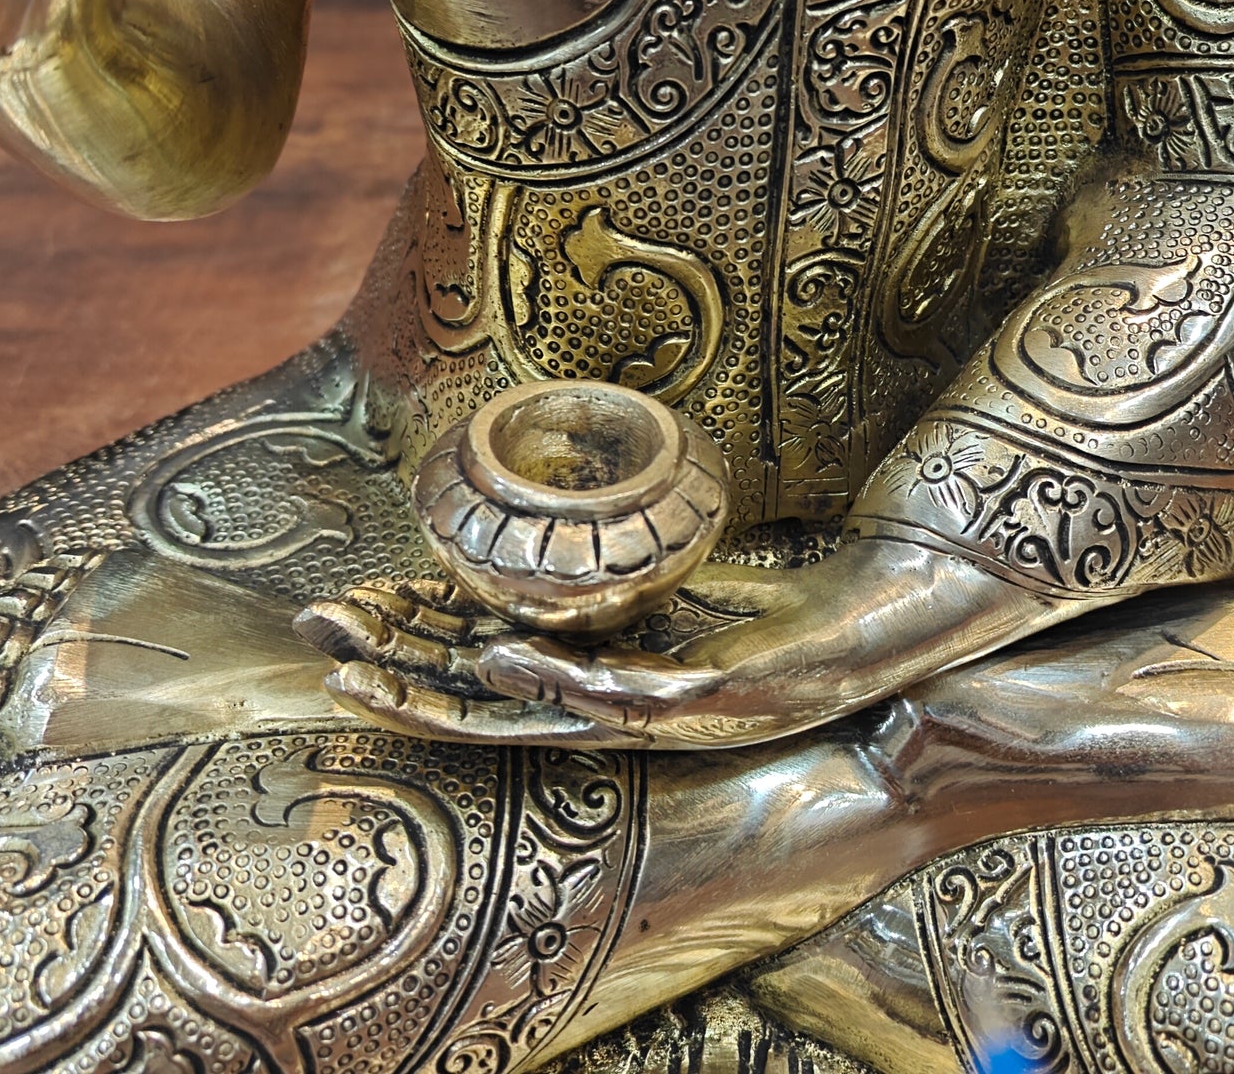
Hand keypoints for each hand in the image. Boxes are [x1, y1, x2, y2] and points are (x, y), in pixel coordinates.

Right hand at [298, 539, 1063, 747]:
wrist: (915, 610)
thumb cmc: (807, 597)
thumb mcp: (706, 576)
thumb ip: (638, 572)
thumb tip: (575, 522)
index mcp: (626, 674)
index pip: (497, 666)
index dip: (416, 646)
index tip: (345, 614)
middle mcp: (638, 708)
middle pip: (496, 700)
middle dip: (401, 672)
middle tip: (318, 640)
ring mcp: (679, 710)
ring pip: (544, 711)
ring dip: (451, 689)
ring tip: (373, 663)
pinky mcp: (727, 697)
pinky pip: (627, 697)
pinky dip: (557, 679)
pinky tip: (495, 655)